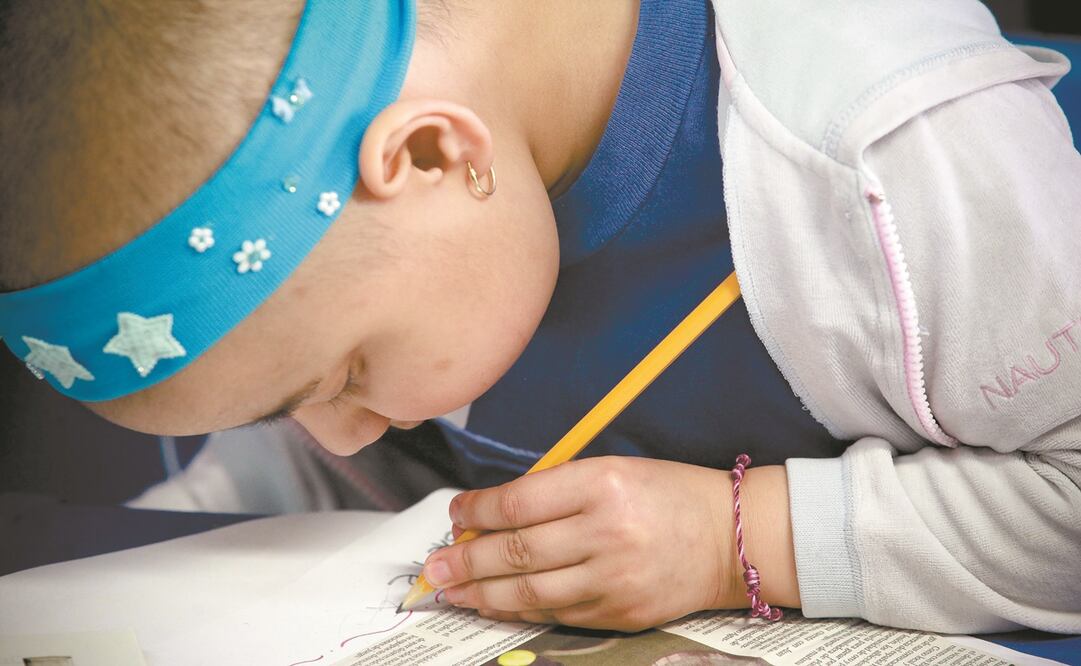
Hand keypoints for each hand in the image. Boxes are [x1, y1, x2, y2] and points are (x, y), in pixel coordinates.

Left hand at [420, 456, 738, 631]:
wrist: (730, 537)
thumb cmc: (667, 494)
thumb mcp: (613, 469)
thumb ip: (555, 489)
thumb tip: (492, 513)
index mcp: (603, 484)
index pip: (520, 502)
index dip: (477, 510)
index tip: (455, 512)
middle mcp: (606, 532)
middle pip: (516, 551)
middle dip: (465, 559)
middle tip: (434, 566)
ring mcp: (614, 578)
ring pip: (529, 591)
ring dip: (481, 593)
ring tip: (451, 591)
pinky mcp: (620, 613)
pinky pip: (555, 614)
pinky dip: (519, 610)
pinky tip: (494, 605)